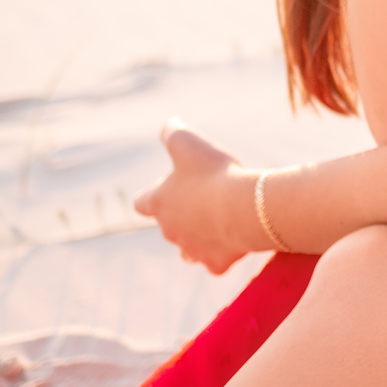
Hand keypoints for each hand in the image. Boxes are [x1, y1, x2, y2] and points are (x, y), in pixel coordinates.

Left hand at [134, 119, 266, 274]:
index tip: (168, 187)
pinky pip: (214, 264)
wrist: (244, 208)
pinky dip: (222, 255)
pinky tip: (234, 242)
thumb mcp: (189, 142)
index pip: (141, 202)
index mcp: (159, 202)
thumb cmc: (214, 173)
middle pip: (168, 226)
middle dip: (183, 215)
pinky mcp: (216, 263)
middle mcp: (170, 230)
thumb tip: (170, 123)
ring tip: (216, 224)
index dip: (153, 194)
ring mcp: (192, 250)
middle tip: (206, 197)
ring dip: (197, 239)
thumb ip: (173, 131)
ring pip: (187, 251)